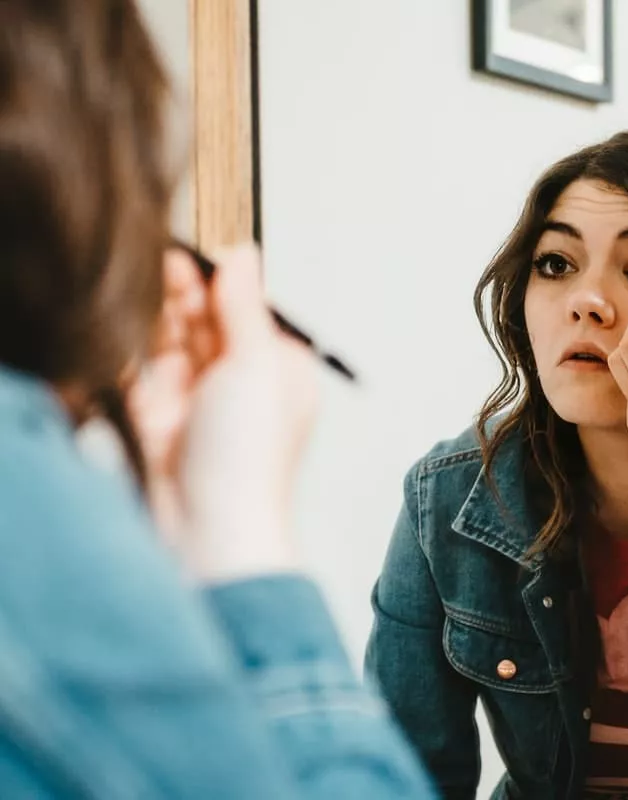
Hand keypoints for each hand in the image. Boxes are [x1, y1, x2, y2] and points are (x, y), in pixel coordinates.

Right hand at [128, 244, 317, 580]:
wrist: (209, 526)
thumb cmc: (249, 456)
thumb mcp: (256, 365)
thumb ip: (244, 306)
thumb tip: (244, 253)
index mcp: (279, 370)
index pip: (250, 310)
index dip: (225, 280)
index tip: (201, 251)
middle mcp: (242, 382)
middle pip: (211, 321)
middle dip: (191, 292)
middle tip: (168, 258)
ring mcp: (200, 399)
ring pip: (177, 340)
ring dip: (164, 313)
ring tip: (151, 280)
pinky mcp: (162, 416)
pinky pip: (148, 367)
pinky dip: (141, 346)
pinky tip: (136, 320)